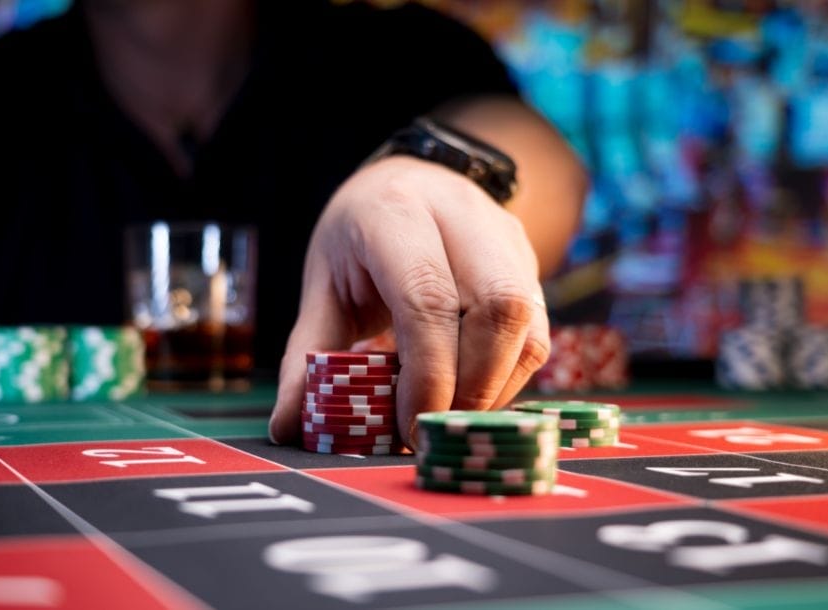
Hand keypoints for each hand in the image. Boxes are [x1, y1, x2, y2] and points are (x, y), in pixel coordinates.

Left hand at [268, 156, 550, 447]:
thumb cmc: (360, 239)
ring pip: (527, 322)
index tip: (409, 425)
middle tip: (433, 427)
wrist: (412, 181)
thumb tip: (289, 428)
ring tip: (450, 415)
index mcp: (394, 213)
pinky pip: (537, 332)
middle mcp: (460, 214)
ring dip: (494, 387)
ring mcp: (503, 234)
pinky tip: (472, 393)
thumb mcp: (324, 285)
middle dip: (470, 386)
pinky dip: (509, 378)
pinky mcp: (528, 260)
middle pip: (496, 308)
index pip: (428, 296)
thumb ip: (308, 354)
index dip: (427, 372)